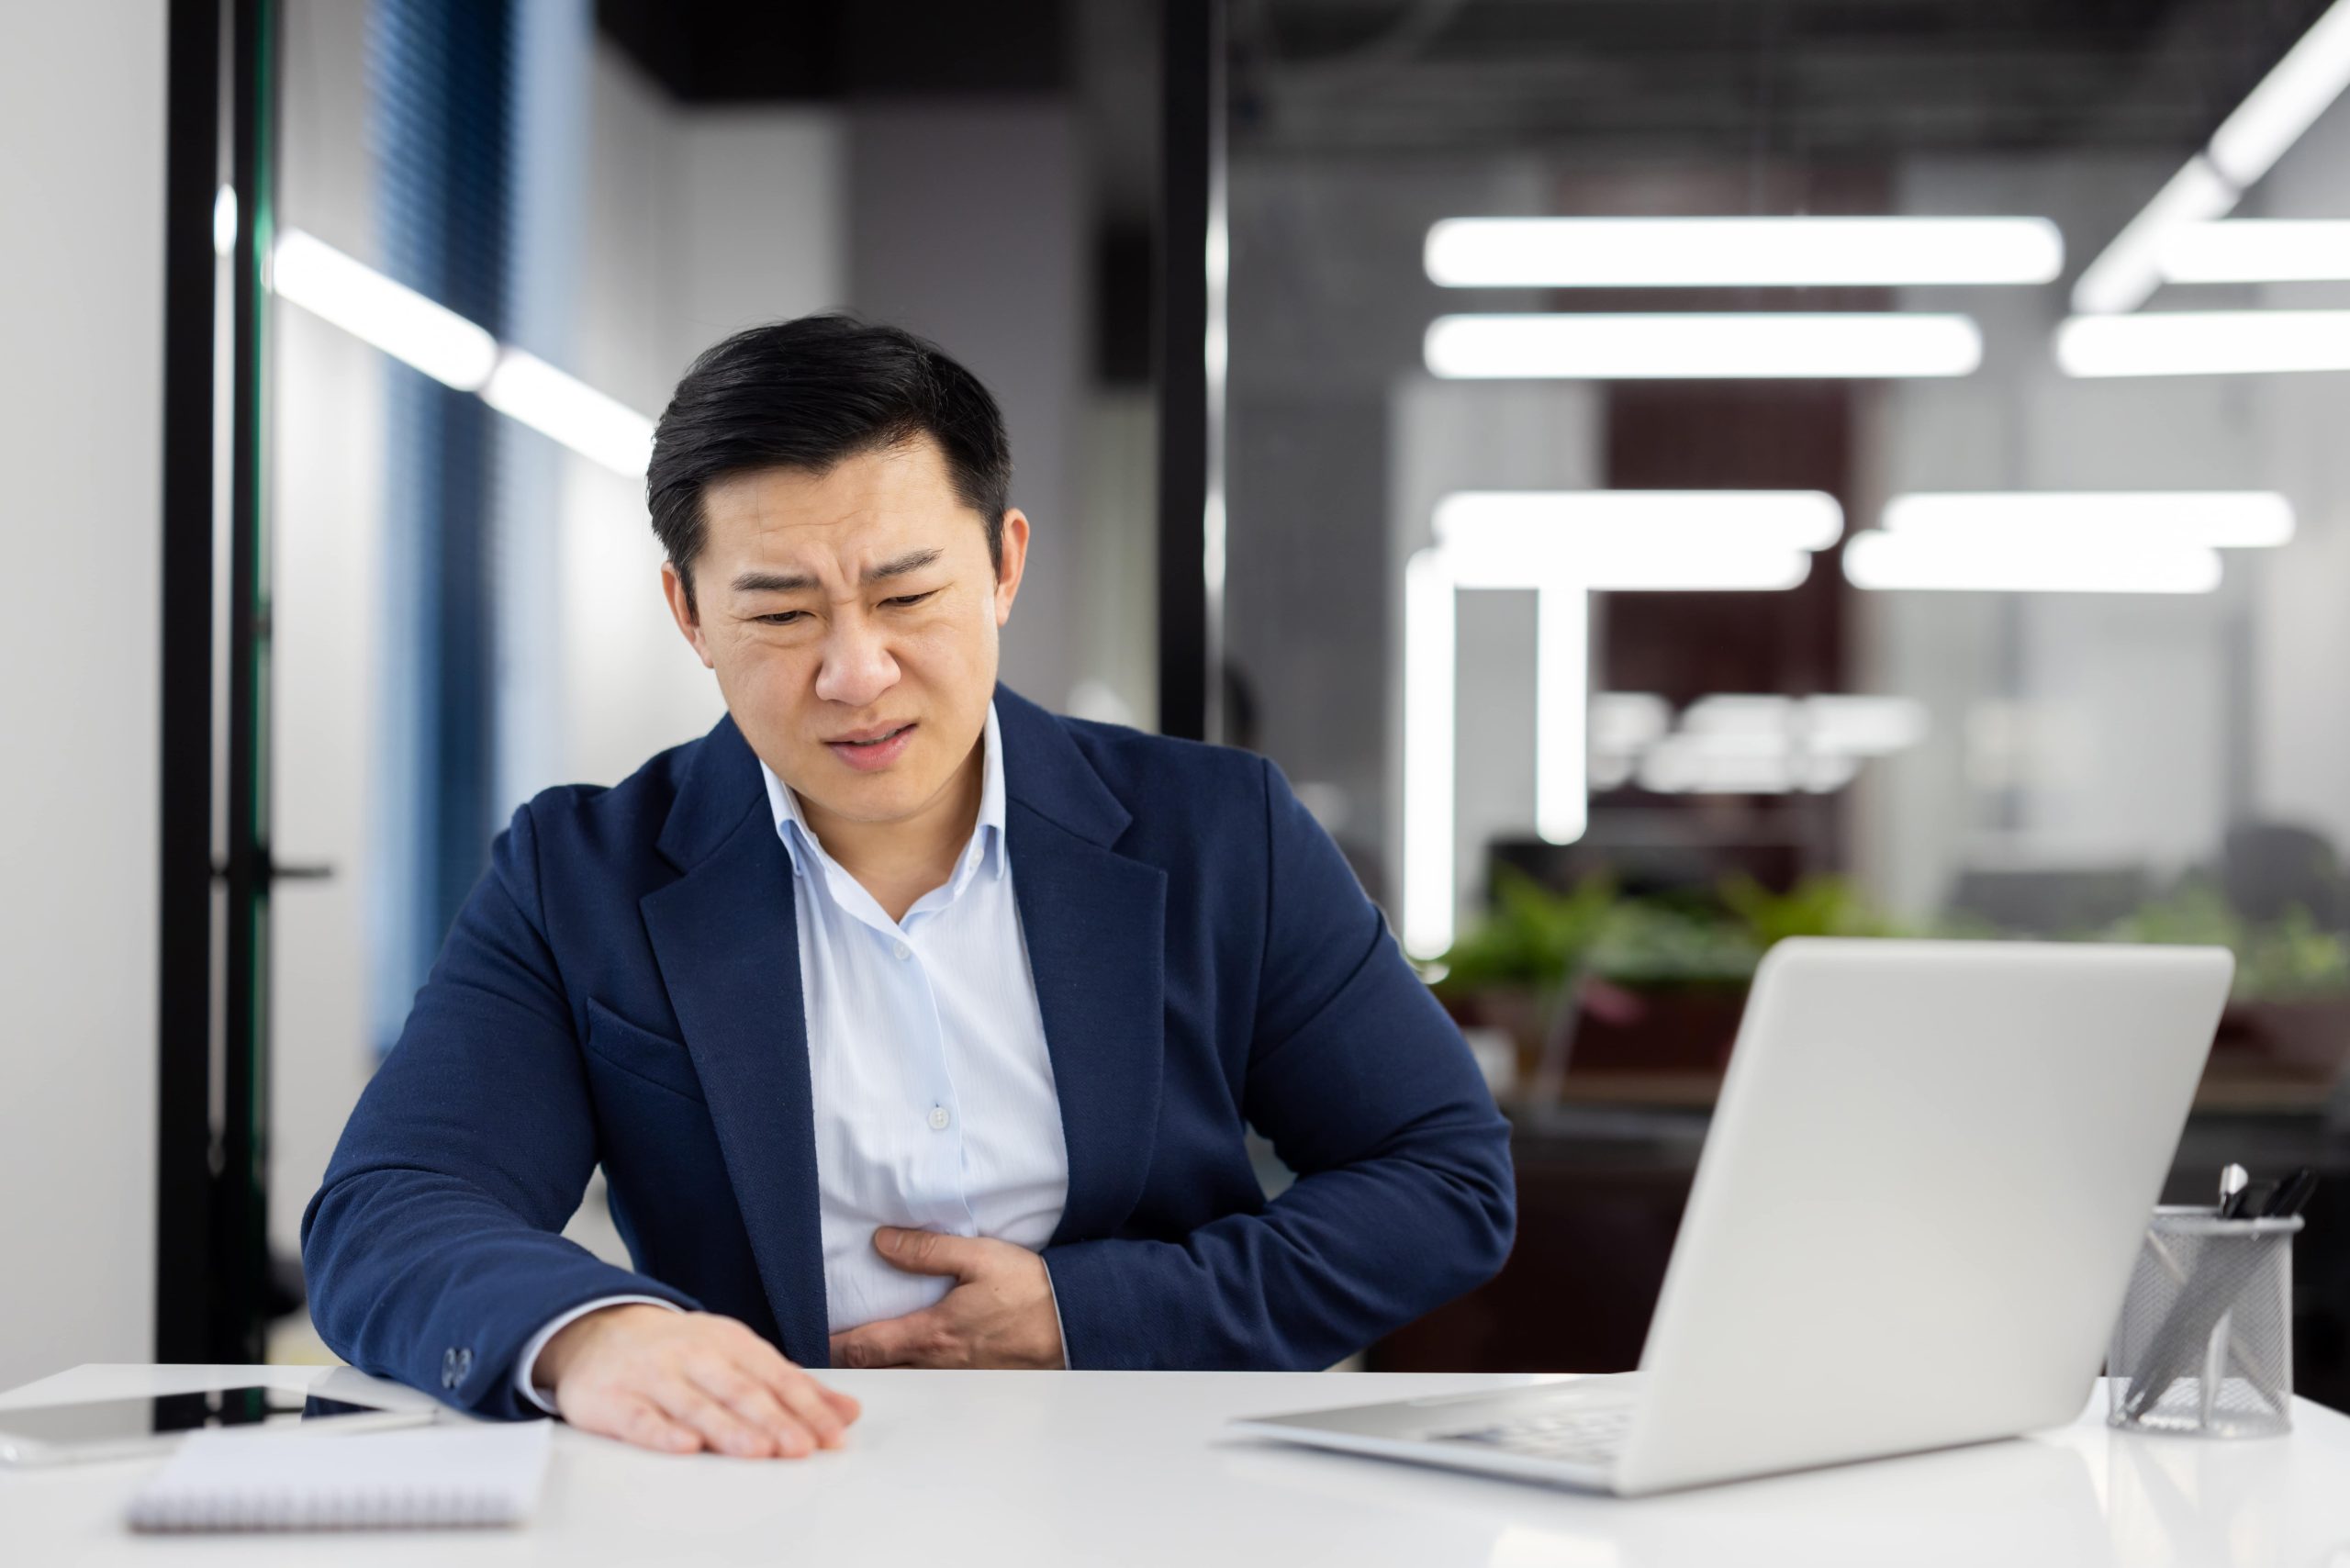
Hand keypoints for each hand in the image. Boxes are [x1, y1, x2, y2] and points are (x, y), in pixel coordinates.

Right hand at [535, 1304, 860, 1457]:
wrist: (596, 1330)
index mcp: (731, 1343)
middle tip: (802, 1447)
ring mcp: (653, 1375)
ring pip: (695, 1404)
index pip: (776, 1377)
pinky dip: (662, 1433)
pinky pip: (640, 1418)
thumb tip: (849, 1412)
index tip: (832, 1435)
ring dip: (728, 1429)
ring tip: (758, 1451)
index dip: (805, 1407)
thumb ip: (793, 1387)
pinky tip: (685, 1447)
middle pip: (740, 1391)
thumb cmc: (681, 1352)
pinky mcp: (614, 1399)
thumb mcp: (739, 1358)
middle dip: (774, 1420)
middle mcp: (695, 1355)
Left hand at [827, 1228, 1063, 1368]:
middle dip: (845, 1361)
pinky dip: (905, 1370)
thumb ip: (927, 1250)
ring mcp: (955, 1375)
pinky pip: (927, 1378)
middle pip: (875, 1368)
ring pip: (900, 1376)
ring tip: (851, 1353)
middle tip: (818, 1349)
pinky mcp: (973, 1376)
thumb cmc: (1029, 1289)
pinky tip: (903, 1358)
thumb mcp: (979, 1257)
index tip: (806, 1340)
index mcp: (931, 1332)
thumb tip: (881, 1243)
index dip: (831, 1345)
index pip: (865, 1345)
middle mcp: (936, 1361)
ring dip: (873, 1367)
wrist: (1074, 1323)